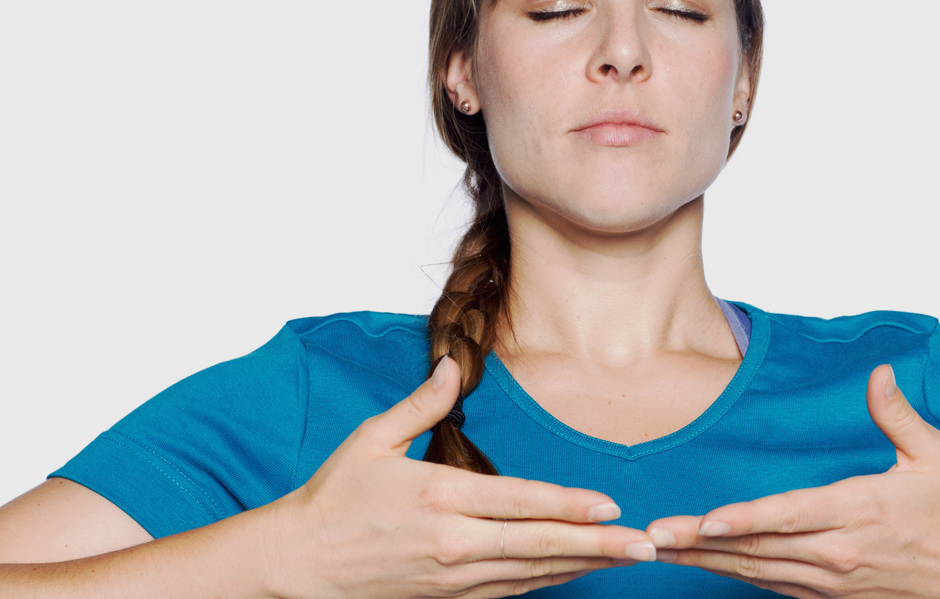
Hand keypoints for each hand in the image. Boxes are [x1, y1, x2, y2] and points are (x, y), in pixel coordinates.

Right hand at [265, 356, 657, 598]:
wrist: (293, 566)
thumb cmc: (331, 500)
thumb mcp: (370, 441)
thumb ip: (420, 404)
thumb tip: (453, 363)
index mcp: (437, 496)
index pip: (520, 503)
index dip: (570, 507)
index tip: (612, 506)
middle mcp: (451, 542)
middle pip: (539, 545)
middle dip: (598, 545)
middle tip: (646, 544)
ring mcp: (451, 577)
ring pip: (531, 573)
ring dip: (582, 565)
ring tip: (627, 557)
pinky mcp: (446, 598)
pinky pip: (509, 591)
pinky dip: (547, 581)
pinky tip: (575, 570)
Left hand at [644, 364, 939, 598]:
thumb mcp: (934, 456)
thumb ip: (898, 416)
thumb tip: (878, 374)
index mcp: (859, 510)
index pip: (789, 516)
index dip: (744, 519)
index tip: (704, 520)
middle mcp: (838, 552)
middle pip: (757, 549)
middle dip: (698, 544)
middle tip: (650, 536)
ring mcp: (831, 581)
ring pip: (756, 572)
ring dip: (704, 562)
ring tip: (658, 551)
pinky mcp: (830, 597)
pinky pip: (771, 586)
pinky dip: (734, 575)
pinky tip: (701, 565)